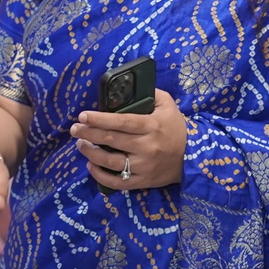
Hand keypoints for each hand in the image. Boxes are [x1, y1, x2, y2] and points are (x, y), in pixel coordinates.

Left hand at [70, 89, 185, 191]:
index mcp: (151, 126)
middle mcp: (147, 147)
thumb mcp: (168, 104)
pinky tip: (91, 166)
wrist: (193, 157)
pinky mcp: (143, 181)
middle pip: (111, 140)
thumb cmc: (176, 127)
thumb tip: (128, 85)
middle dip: (88, 134)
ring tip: (80, 144)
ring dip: (90, 153)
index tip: (83, 115)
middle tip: (74, 129)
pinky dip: (101, 176)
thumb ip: (150, 93)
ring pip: (111, 162)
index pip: (121, 121)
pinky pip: (118, 182)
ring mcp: (144, 166)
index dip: (99, 119)